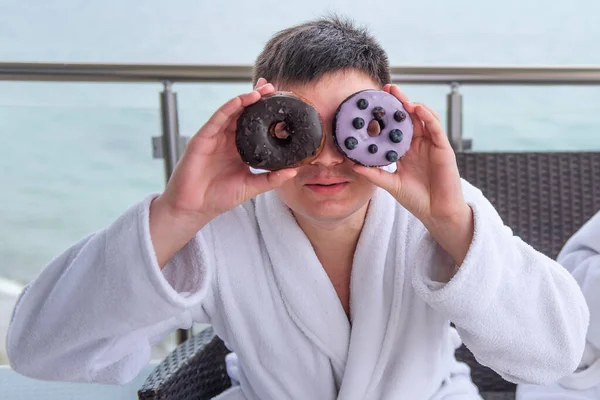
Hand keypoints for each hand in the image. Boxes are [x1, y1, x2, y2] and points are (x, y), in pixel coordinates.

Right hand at [150, 79, 297, 266]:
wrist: (194, 208)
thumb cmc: (219, 197)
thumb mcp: (252, 186)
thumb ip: (271, 179)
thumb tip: (294, 171)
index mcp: (240, 149)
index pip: (255, 126)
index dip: (266, 113)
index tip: (281, 102)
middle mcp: (227, 140)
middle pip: (243, 114)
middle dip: (257, 99)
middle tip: (272, 87)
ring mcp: (214, 137)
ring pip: (231, 112)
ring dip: (245, 99)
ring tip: (260, 91)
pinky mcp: (202, 138)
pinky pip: (216, 119)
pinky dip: (228, 108)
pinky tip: (239, 100)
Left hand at [353, 84, 473, 266]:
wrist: (436, 213)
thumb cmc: (416, 199)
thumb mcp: (391, 184)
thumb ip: (375, 174)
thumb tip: (353, 165)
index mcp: (406, 150)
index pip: (395, 127)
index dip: (387, 114)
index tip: (373, 102)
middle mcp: (419, 144)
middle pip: (409, 117)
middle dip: (399, 101)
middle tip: (387, 88)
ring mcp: (432, 145)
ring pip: (424, 118)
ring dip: (412, 105)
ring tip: (399, 96)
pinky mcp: (444, 149)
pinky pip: (436, 129)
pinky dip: (428, 117)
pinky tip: (417, 109)